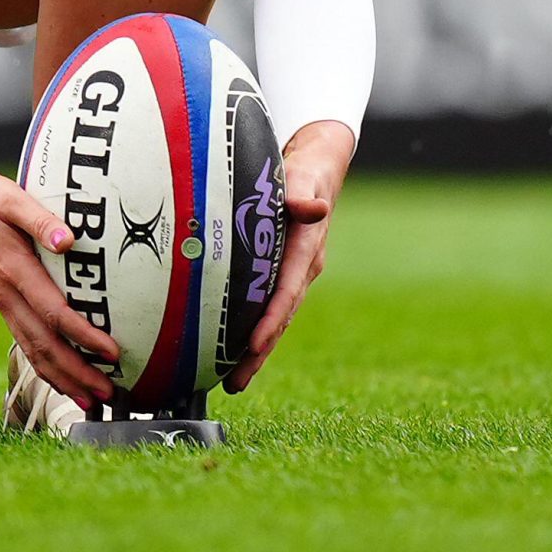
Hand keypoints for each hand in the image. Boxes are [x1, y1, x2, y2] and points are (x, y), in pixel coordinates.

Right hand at [0, 142, 119, 408]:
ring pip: (32, 348)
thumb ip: (40, 219)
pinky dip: (44, 365)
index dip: (83, 334)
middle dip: (76, 372)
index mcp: (12, 268)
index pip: (53, 311)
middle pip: (43, 343)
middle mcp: (5, 293)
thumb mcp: (11, 198)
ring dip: (62, 377)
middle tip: (107, 392)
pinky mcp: (0, 301)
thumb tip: (69, 241)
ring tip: (91, 399)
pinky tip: (61, 379)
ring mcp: (0, 300)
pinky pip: (23, 340)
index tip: (110, 351)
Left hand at [223, 120, 351, 394]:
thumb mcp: (303, 175)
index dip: (272, 318)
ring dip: (256, 352)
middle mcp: (304, 268)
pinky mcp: (282, 273)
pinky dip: (255, 333)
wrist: (318, 169)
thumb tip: (310, 207)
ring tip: (233, 382)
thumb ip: (301, 192)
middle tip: (236, 381)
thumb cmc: (305, 171)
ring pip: (275, 318)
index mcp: (307, 247)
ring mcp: (294, 274)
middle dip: (260, 351)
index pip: (288, 289)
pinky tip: (235, 353)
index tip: (255, 344)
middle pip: (280, 316)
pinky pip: (269, 308)